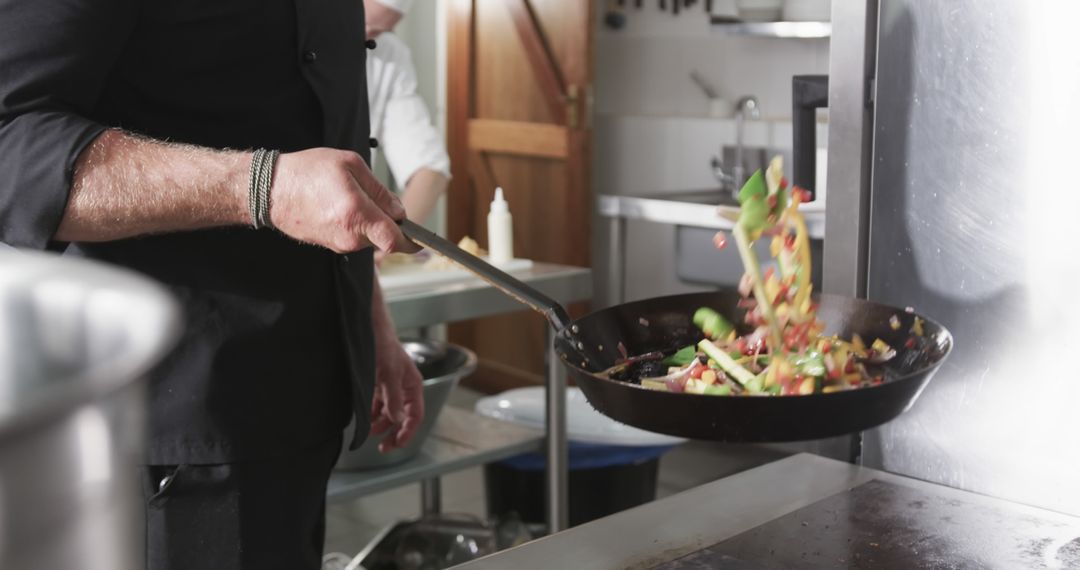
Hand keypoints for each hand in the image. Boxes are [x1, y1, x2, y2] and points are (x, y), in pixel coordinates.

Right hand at [269, 148, 420, 254]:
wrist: (269, 190)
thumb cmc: (307, 172)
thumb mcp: (350, 165)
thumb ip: (380, 191)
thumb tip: (399, 211)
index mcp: (357, 214)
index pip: (395, 241)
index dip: (412, 241)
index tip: (422, 239)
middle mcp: (349, 236)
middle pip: (384, 237)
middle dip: (387, 220)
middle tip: (369, 195)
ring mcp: (338, 244)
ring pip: (369, 236)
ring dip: (368, 220)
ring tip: (346, 196)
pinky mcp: (330, 246)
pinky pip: (354, 237)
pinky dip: (354, 223)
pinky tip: (337, 205)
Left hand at [370, 336, 424, 452]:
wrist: (367, 328)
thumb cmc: (382, 345)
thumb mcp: (388, 373)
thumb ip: (393, 398)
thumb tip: (398, 420)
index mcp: (413, 385)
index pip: (415, 415)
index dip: (408, 431)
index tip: (397, 444)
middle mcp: (404, 388)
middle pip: (403, 418)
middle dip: (393, 433)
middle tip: (383, 448)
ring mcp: (390, 386)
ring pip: (389, 413)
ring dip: (380, 425)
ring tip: (369, 432)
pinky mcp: (378, 384)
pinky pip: (378, 405)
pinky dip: (373, 414)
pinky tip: (366, 419)